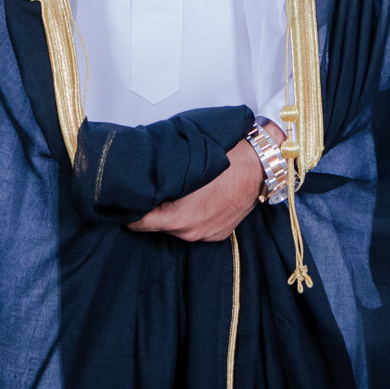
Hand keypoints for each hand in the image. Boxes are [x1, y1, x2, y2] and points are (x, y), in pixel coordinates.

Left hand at [127, 121, 279, 241]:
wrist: (263, 162)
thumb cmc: (225, 155)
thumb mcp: (186, 158)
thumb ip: (162, 171)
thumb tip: (141, 170)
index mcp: (177, 214)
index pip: (139, 222)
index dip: (131, 208)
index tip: (126, 200)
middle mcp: (189, 230)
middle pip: (158, 224)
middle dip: (154, 208)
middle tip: (154, 189)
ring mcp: (205, 234)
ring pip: (178, 227)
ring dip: (175, 213)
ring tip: (178, 192)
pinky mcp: (218, 234)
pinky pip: (196, 227)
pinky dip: (193, 216)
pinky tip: (197, 199)